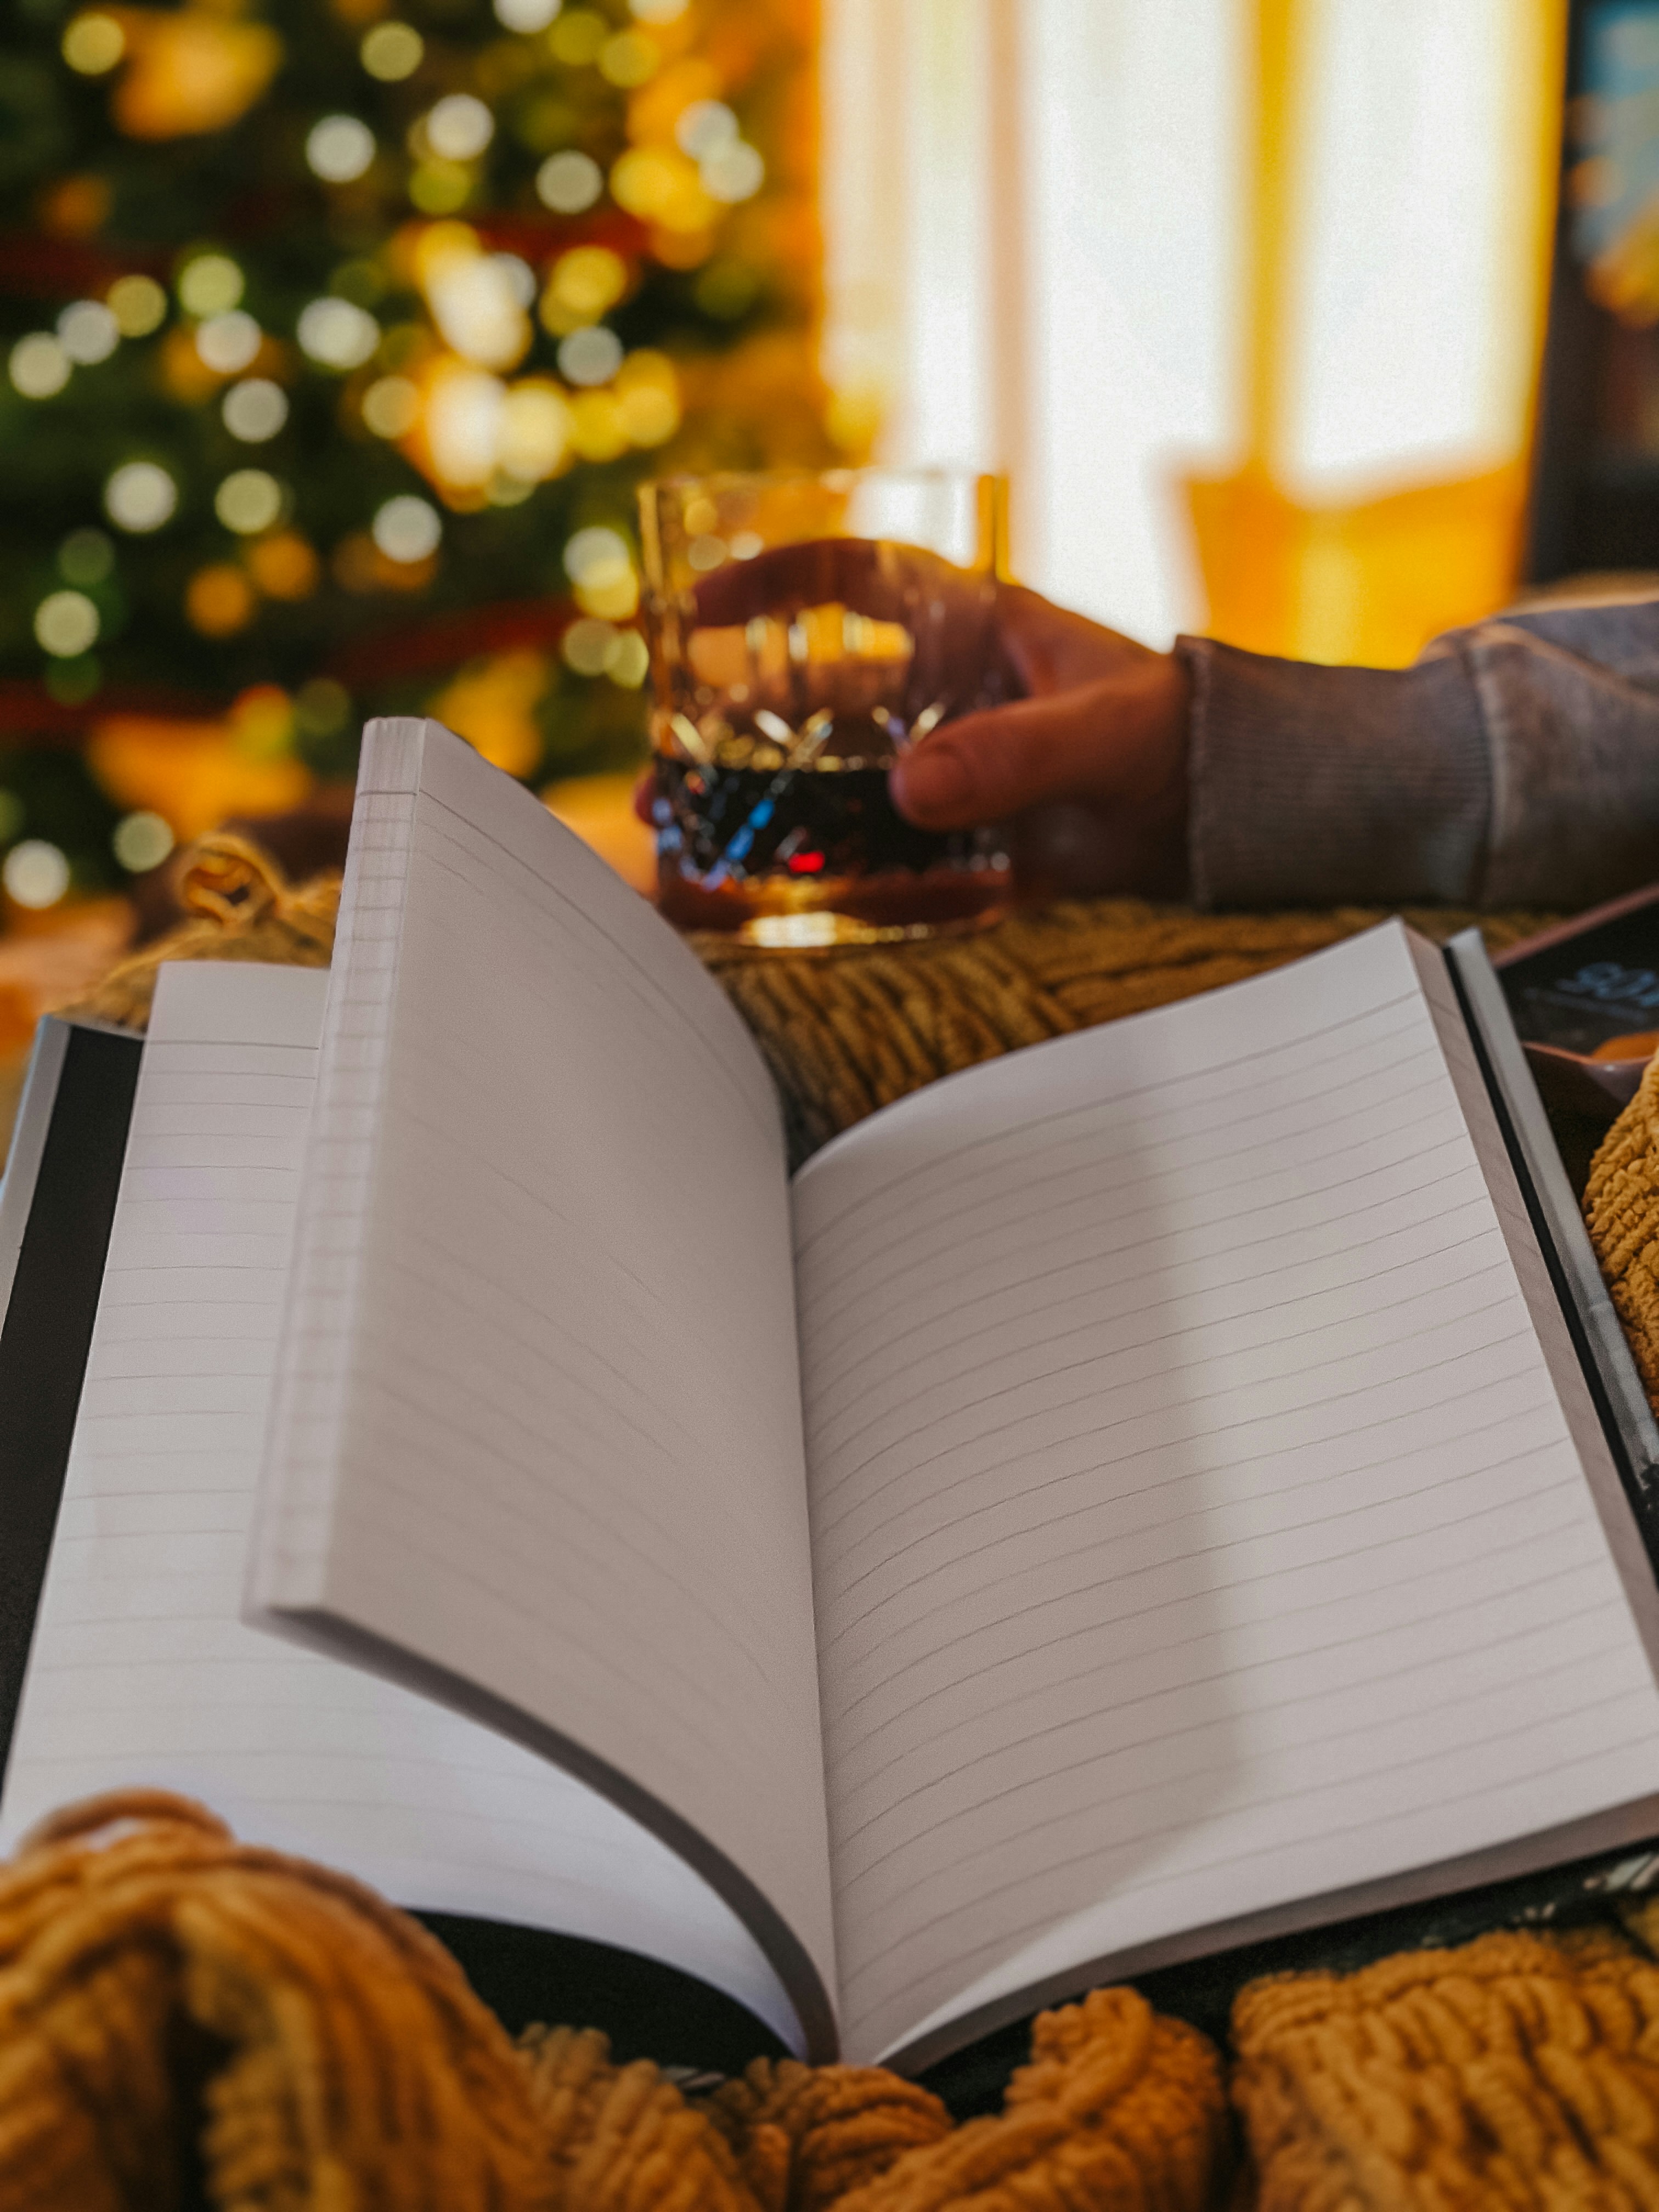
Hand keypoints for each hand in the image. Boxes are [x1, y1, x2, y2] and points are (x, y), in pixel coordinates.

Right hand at [635, 546, 1191, 900]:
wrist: (1237, 818)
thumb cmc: (1185, 738)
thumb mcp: (1106, 732)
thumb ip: (1017, 755)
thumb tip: (910, 790)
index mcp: (972, 629)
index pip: (858, 577)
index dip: (777, 580)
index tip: (704, 604)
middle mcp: (944, 699)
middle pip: (813, 706)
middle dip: (731, 741)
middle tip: (664, 785)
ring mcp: (950, 775)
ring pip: (832, 791)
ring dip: (762, 821)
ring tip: (688, 853)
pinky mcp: (966, 846)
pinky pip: (882, 864)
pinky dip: (829, 887)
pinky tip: (773, 909)